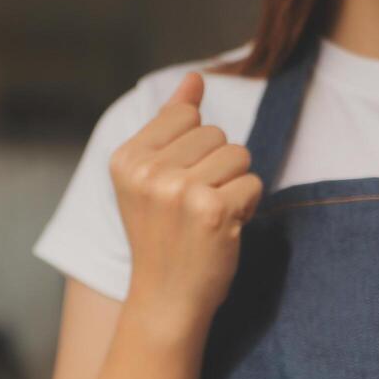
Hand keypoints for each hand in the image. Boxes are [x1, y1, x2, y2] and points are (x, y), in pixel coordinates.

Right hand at [109, 71, 263, 334]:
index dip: (195, 149)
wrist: (166, 300)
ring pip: (238, 155)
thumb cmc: (163, 237)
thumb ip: (171, 124)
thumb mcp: (152, 178)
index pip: (186, 116)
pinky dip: (247, 206)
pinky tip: (224, 229)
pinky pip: (252, 183)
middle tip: (194, 209)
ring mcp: (179, 191)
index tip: (177, 185)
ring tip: (209, 217)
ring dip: (234, 185)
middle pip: (216, 133)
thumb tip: (195, 78)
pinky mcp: (212, 211)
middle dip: (217, 167)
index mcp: (127, 159)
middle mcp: (147, 172)